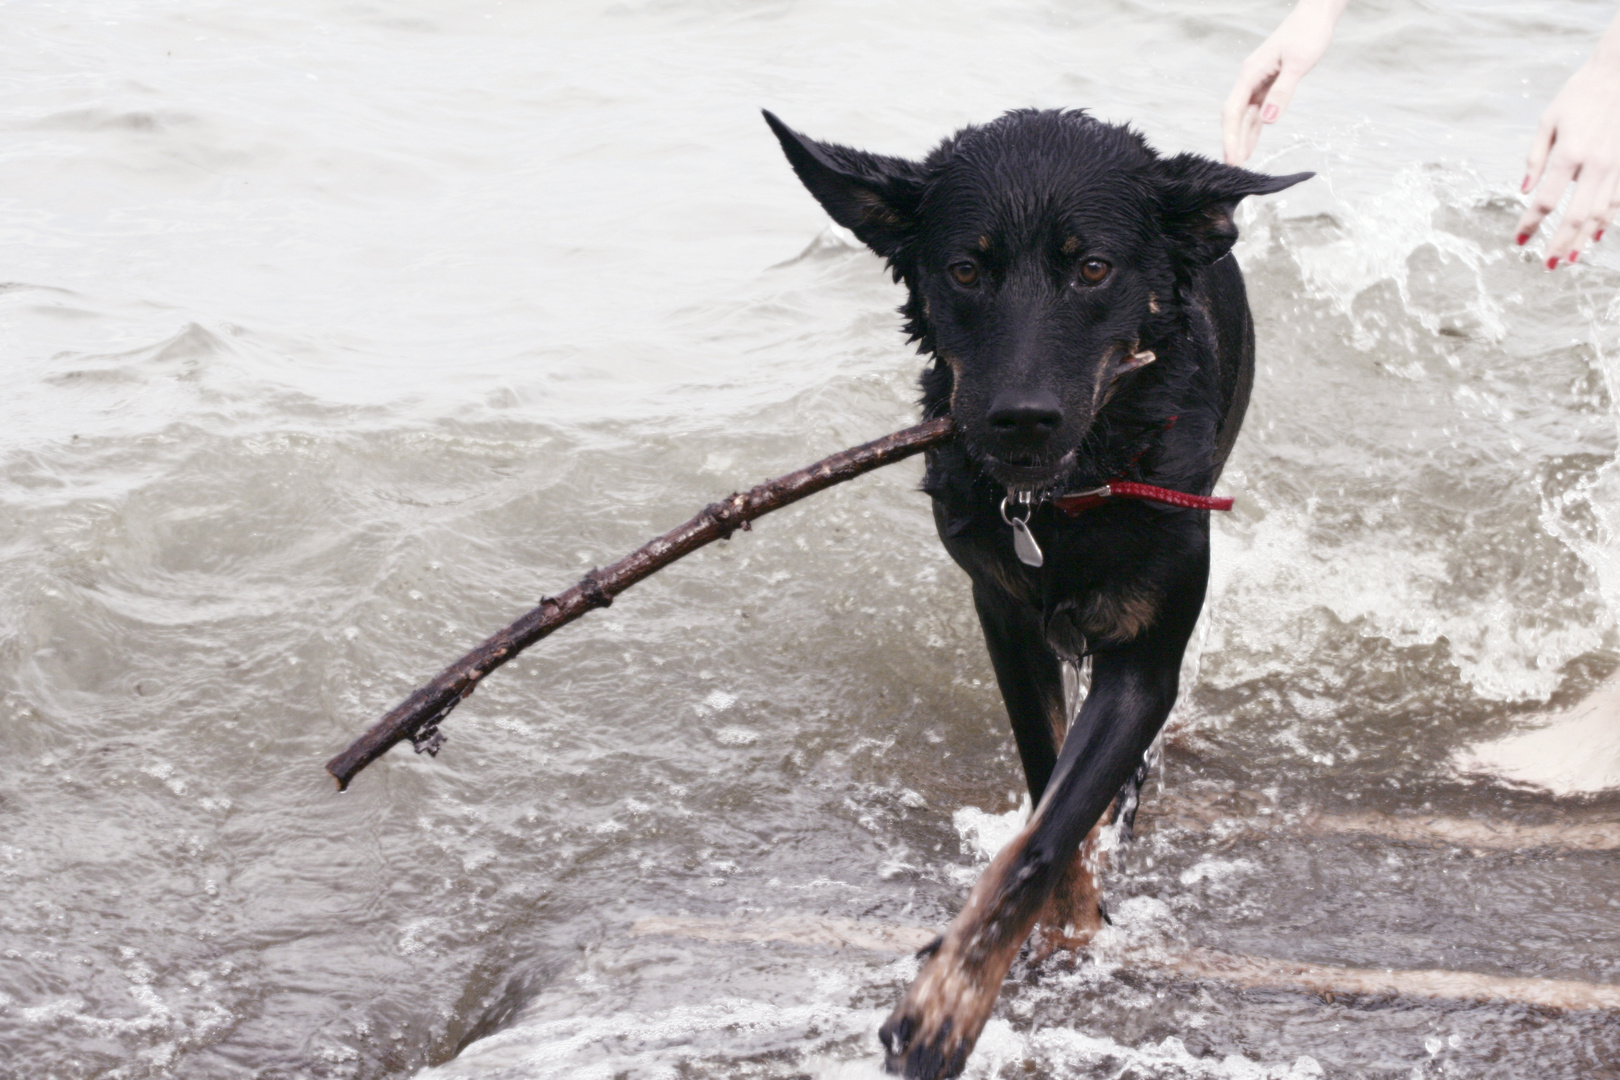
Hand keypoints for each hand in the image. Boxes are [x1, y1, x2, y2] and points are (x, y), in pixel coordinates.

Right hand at [1221, 0, 1346, 166]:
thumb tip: (1267, 120)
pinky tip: (1252, 143)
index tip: (1232, 159)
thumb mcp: (1297, 63)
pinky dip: (1254, 127)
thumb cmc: (1308, 33)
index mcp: (1251, 73)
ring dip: (1242, 138)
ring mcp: (1258, 81)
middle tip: (1232, 168)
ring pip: (1246, 115)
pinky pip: (1257, 110)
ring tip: (1240, 162)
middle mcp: (1250, 78)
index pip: (1234, 111)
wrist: (1317, 14)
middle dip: (1232, 141)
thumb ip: (1282, 92)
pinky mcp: (1269, 83)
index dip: (1231, 136)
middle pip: (1235, 115)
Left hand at [1516, 47, 1619, 267]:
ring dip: (1584, 239)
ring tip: (1570, 258)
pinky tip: (1596, 235)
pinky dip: (1607, 220)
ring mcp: (1616, 165)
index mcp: (1569, 154)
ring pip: (1601, 213)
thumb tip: (1524, 191)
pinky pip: (1618, 199)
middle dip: (1559, 243)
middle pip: (1575, 216)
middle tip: (1547, 265)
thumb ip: (1535, 158)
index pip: (1545, 201)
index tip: (1519, 241)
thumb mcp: (1549, 121)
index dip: (1530, 224)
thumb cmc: (1581, 94)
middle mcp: (1595, 164)